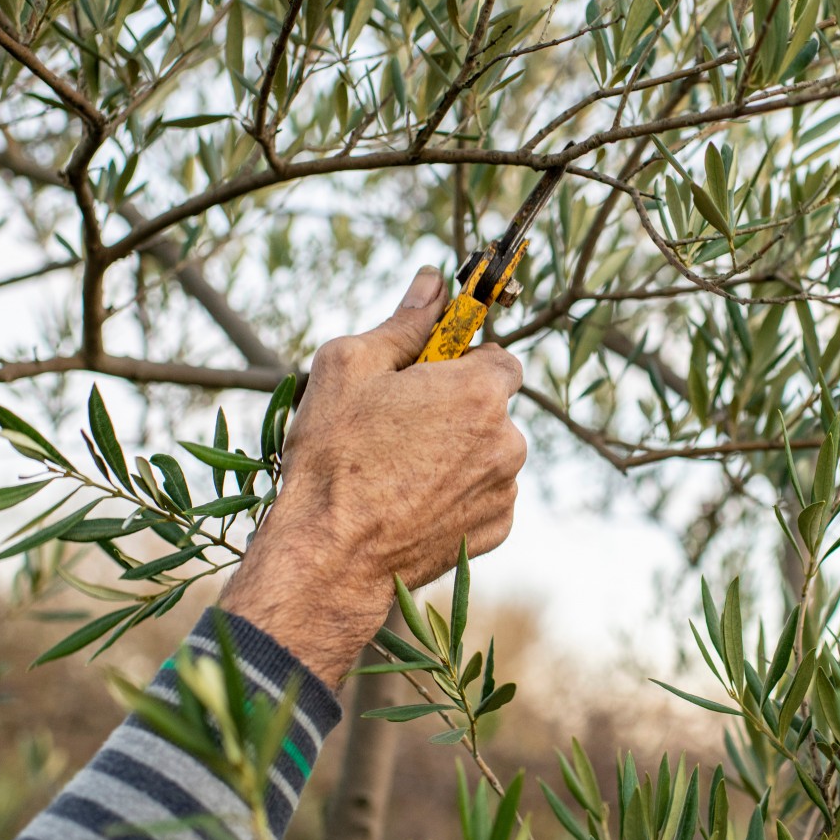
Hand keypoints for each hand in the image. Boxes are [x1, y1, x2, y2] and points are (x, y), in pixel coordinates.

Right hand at [218, 266, 526, 683]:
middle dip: (456, 409)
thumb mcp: (351, 367)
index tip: (427, 375)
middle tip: (399, 425)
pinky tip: (410, 503)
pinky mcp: (495, 530)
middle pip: (493, 408)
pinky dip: (456, 495)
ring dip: (457, 453)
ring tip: (398, 470)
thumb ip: (404, 322)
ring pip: (489, 454)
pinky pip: (483, 497)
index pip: (499, 356)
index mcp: (482, 391)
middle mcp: (509, 439)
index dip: (463, 362)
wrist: (330, 557)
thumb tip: (432, 282)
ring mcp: (505, 489)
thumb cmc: (334, 456)